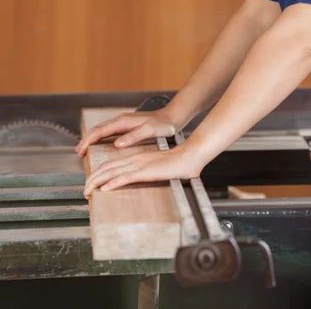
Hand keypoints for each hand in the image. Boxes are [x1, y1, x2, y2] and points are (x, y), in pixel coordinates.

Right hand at [75, 109, 176, 157]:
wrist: (172, 117)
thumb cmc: (162, 125)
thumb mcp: (149, 131)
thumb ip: (133, 137)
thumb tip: (116, 144)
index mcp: (123, 121)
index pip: (100, 131)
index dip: (88, 141)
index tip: (80, 151)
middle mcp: (120, 120)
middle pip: (97, 129)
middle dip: (86, 140)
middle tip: (78, 153)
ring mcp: (123, 122)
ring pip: (102, 130)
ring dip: (91, 139)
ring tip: (84, 150)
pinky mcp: (127, 126)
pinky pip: (108, 132)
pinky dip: (100, 138)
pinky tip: (99, 145)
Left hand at [83, 143, 202, 197]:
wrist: (189, 156)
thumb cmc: (177, 164)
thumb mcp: (156, 168)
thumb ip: (145, 172)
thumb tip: (137, 180)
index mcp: (135, 158)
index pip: (110, 165)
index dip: (98, 174)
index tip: (90, 184)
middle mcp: (134, 159)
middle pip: (106, 168)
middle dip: (92, 179)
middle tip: (83, 191)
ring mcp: (139, 164)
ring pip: (112, 172)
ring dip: (97, 182)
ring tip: (87, 192)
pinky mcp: (146, 171)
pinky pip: (125, 177)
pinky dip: (113, 183)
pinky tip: (105, 190)